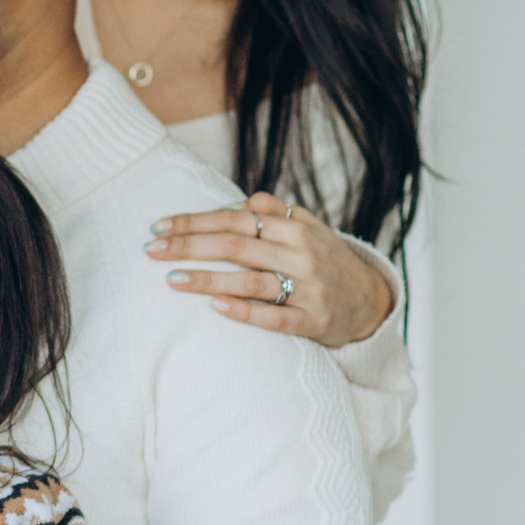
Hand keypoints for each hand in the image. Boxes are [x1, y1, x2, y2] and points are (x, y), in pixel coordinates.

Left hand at [145, 192, 393, 347]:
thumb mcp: (308, 227)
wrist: (372, 301)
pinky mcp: (314, 322)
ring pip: (251, 281)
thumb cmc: (326, 260)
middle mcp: (301, 255)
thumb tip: (237, 202)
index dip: (194, 222)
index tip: (158, 227)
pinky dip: (245, 311)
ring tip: (172, 280)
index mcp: (295, 228)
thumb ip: (274, 211)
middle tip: (151, 251)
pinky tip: (216, 308)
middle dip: (189, 246)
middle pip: (237, 247)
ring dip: (208, 280)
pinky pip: (275, 318)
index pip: (234, 220)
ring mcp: (308, 290)